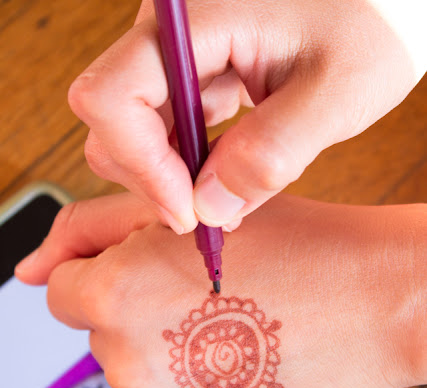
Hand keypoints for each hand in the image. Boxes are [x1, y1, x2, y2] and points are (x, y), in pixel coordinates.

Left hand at [15, 193, 425, 387]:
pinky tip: (255, 377)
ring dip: (181, 366)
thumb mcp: (187, 213)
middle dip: (146, 323)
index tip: (156, 279)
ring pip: (151, 387)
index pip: (66, 295)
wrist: (379, 301)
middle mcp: (132, 366)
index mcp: (116, 298)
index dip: (112, 279)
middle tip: (217, 304)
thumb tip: (28, 270)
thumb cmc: (295, 249)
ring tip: (245, 338)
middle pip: (109, 345)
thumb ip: (88, 230)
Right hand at [67, 0, 423, 231]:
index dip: (140, 165)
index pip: (111, 96)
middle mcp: (174, 29)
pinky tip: (225, 179)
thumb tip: (209, 208)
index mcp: (199, 17)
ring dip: (171, 177)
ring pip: (133, 129)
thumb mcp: (336, 95)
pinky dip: (187, 166)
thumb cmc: (372, 24)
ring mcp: (180, 51)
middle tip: (205, 217)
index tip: (186, 211)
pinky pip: (166, 127)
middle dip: (153, 178)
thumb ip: (272, 153)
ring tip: (224, 202)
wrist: (383, 4)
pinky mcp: (194, 71)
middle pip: (113, 119)